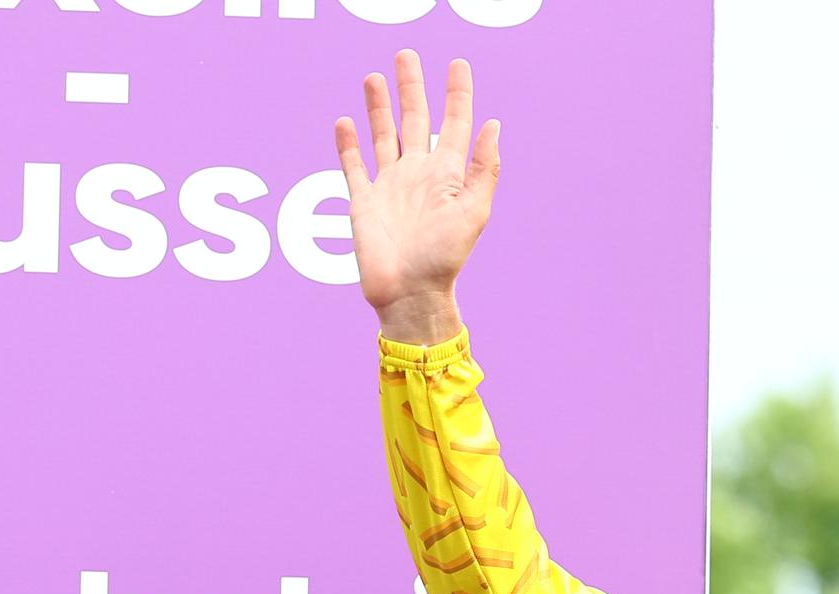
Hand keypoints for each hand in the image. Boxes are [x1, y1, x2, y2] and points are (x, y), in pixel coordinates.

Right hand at [335, 50, 499, 342]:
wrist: (410, 292)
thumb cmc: (445, 257)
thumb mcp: (473, 211)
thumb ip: (483, 169)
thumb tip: (494, 126)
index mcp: (447, 175)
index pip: (455, 124)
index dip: (458, 94)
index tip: (458, 64)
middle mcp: (418, 175)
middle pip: (415, 120)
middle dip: (412, 88)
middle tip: (406, 55)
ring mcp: (390, 187)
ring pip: (383, 136)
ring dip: (379, 107)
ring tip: (374, 77)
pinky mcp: (364, 202)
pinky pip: (354, 166)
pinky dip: (348, 144)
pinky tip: (345, 122)